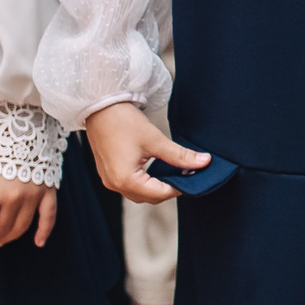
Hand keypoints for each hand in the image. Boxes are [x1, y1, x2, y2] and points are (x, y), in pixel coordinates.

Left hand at [0, 175, 57, 247]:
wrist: (18, 123)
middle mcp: (14, 197)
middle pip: (2, 229)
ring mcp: (33, 194)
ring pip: (22, 226)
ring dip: (10, 236)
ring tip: (1, 240)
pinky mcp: (47, 189)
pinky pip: (49, 216)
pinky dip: (44, 231)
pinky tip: (38, 243)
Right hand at [84, 100, 208, 203]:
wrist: (100, 106)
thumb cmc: (123, 121)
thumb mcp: (155, 139)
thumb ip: (180, 155)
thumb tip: (204, 162)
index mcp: (126, 180)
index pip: (160, 194)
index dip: (179, 187)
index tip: (193, 177)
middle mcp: (115, 184)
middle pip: (149, 198)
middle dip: (168, 189)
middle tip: (184, 173)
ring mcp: (109, 180)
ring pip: (139, 194)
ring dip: (156, 187)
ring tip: (171, 171)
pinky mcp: (108, 173)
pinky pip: (130, 186)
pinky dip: (144, 182)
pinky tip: (155, 169)